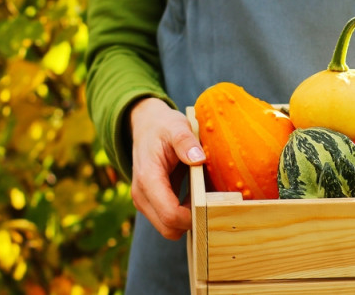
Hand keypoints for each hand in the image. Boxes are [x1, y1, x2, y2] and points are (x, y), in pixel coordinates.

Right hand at [129, 97, 205, 239]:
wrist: (146, 125)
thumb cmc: (163, 126)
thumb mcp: (176, 127)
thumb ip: (186, 142)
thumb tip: (199, 159)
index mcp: (148, 178)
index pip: (170, 215)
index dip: (192, 217)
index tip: (213, 205)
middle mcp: (142, 195)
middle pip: (168, 229)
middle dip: (192, 221)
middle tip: (212, 203)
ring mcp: (144, 201)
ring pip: (169, 228)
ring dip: (188, 218)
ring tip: (204, 196)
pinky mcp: (151, 202)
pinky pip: (169, 220)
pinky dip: (185, 213)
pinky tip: (197, 195)